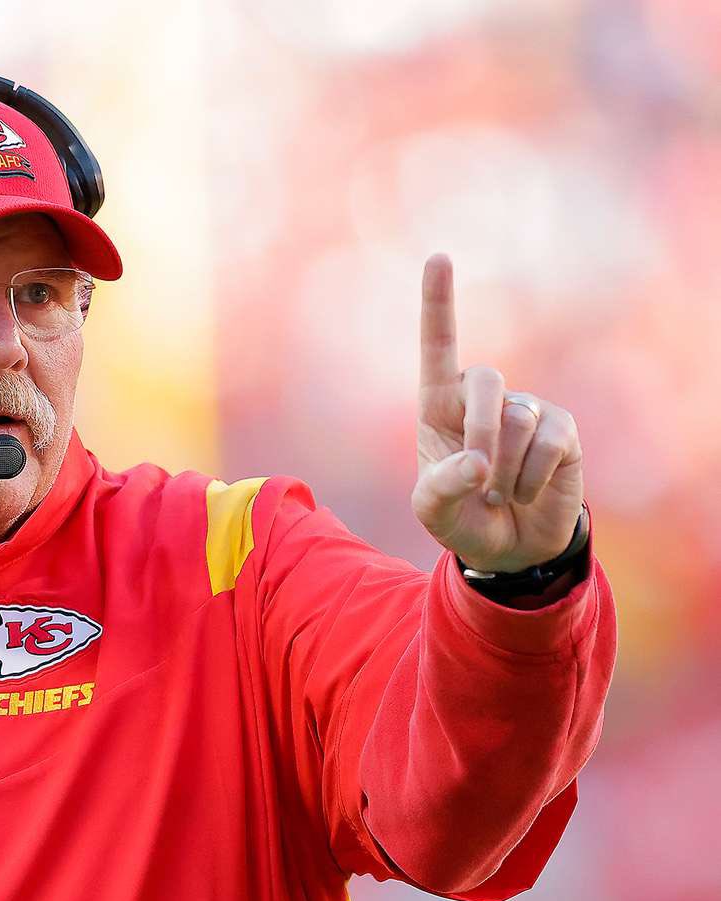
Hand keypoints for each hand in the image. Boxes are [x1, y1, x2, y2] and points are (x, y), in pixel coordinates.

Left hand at [412, 253, 584, 573]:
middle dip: (481, 433)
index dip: (439, 304)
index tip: (439, 256)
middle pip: (484, 381)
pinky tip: (528, 491)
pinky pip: (549, 442)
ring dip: (507, 470)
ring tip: (502, 494)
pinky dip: (533, 477)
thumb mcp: (434, 512)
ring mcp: (525, 410)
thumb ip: (441, 487)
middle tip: (481, 480)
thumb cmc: (461, 519)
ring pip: (517, 420)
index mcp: (440, 408)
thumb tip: (476, 462)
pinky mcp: (561, 430)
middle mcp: (483, 400)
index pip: (438, 349)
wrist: (508, 548)